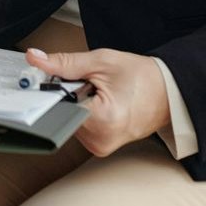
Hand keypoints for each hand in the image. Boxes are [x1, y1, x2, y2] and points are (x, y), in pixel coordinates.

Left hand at [26, 47, 171, 156]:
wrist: (170, 93)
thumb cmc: (143, 77)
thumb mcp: (101, 62)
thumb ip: (64, 62)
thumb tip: (35, 58)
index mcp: (102, 120)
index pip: (57, 104)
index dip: (51, 88)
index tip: (52, 77)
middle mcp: (100, 141)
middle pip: (61, 112)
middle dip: (66, 94)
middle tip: (88, 83)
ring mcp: (99, 147)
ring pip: (68, 120)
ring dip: (74, 103)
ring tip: (98, 94)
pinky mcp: (100, 146)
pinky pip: (78, 126)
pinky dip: (82, 112)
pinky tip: (98, 103)